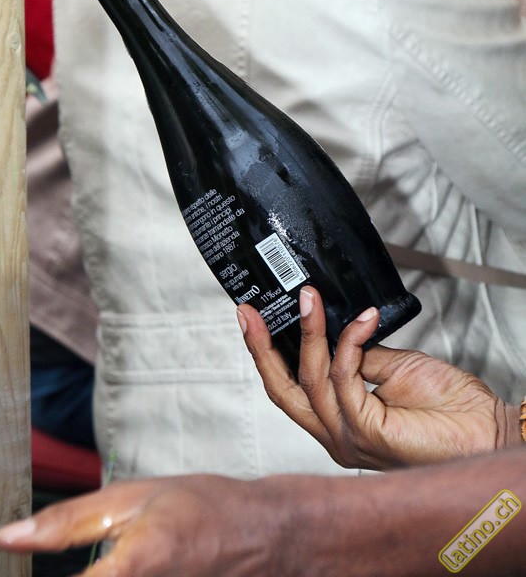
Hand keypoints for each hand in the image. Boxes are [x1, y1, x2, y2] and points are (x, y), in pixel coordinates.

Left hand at [0, 475, 278, 576]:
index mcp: (128, 572)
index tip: (18, 562)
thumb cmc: (204, 507)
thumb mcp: (133, 497)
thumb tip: (7, 537)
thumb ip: (67, 522)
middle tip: (101, 556)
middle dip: (81, 576)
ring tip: (120, 562)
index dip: (29, 572)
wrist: (268, 534)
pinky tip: (132, 570)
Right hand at [237, 286, 519, 470]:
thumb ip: (356, 356)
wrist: (484, 428)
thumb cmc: (447, 406)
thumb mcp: (390, 368)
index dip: (267, 353)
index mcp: (338, 421)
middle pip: (282, 390)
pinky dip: (350, 342)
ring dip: (308, 332)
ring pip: (310, 379)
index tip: (254, 317)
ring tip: (309, 297)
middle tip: (249, 311)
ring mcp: (348, 437)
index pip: (290, 386)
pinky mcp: (365, 430)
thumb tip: (334, 330)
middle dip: (260, 348)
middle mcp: (336, 434)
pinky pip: (344, 376)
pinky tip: (363, 320)